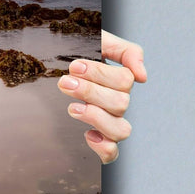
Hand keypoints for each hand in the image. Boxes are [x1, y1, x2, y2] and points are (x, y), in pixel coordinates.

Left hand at [58, 30, 145, 163]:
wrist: (51, 61)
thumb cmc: (78, 51)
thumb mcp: (100, 40)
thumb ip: (126, 51)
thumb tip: (142, 76)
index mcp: (120, 80)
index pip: (124, 81)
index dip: (100, 74)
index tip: (74, 66)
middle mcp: (118, 102)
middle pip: (120, 104)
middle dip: (90, 92)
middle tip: (65, 82)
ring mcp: (110, 121)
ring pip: (121, 130)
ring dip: (96, 118)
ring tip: (72, 108)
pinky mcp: (98, 138)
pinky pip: (112, 153)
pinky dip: (104, 148)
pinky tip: (88, 134)